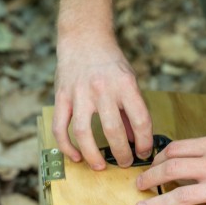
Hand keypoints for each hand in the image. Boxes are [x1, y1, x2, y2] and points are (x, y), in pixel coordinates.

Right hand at [53, 36, 152, 169]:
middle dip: (121, 154)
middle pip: (113, 131)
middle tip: (124, 163)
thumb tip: (136, 140)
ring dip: (93, 155)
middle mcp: (102, 89)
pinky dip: (66, 146)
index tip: (144, 153)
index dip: (145, 142)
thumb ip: (132, 110)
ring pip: (83, 133)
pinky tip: (75, 156)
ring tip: (100, 167)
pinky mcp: (61, 96)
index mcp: (125, 85)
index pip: (140, 121)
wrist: (84, 38)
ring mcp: (79, 93)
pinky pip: (61, 128)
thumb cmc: (110, 63)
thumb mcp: (130, 81)